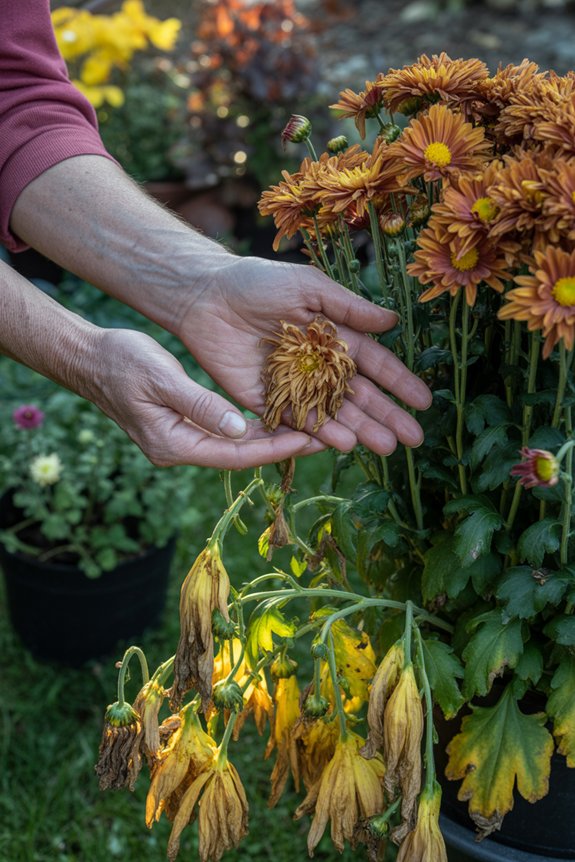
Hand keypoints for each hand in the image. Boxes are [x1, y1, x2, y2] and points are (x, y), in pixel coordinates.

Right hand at [86, 328, 322, 467]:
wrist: (89, 360)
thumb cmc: (121, 363)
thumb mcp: (161, 378)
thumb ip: (200, 404)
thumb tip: (240, 428)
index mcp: (173, 444)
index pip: (235, 453)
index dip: (274, 447)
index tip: (308, 438)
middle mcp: (179, 449)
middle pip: (240, 454)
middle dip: (281, 445)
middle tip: (324, 435)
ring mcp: (180, 441)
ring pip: (235, 444)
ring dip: (270, 436)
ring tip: (311, 425)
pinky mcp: (182, 427)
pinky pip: (225, 431)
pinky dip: (251, 425)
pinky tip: (277, 415)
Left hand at [178, 256, 431, 454]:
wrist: (204, 297)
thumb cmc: (256, 282)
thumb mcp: (307, 286)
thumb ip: (347, 306)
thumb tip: (392, 321)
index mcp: (333, 336)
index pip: (373, 363)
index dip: (398, 382)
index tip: (423, 401)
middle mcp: (318, 365)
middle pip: (358, 396)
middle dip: (387, 416)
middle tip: (413, 439)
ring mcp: (294, 385)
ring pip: (333, 413)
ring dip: (360, 430)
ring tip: (386, 447)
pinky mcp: (266, 400)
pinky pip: (296, 420)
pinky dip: (319, 432)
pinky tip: (343, 444)